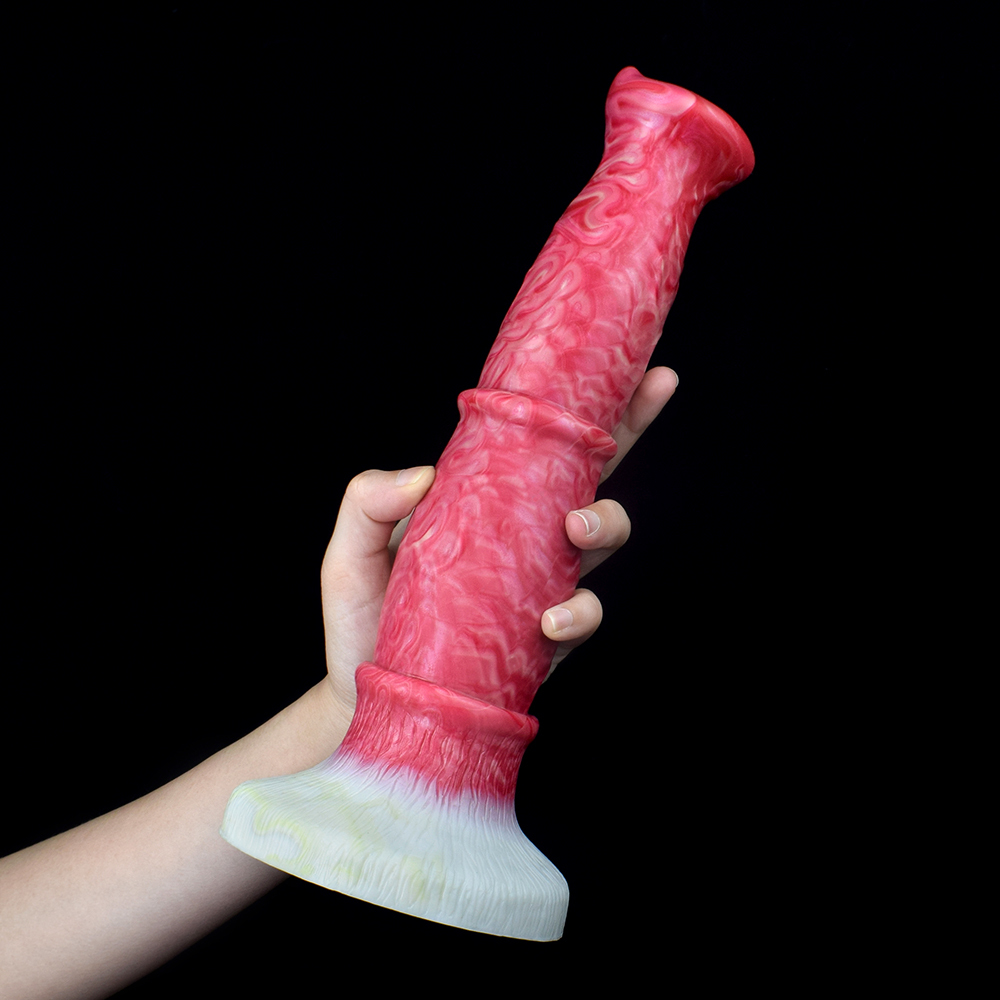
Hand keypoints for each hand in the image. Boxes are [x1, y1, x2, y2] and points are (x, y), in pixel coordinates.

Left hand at [320, 366, 678, 717]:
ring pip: (601, 539)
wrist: (372, 697)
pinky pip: (581, 617)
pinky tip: (549, 620)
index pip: (545, 442)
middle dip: (630, 434)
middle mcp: (524, 534)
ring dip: (604, 523)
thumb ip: (367, 503)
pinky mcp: (544, 638)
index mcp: (488, 497)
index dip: (594, 407)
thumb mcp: (350, 553)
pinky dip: (578, 613)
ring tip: (574, 529)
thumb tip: (425, 474)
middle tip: (620, 433)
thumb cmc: (364, 620)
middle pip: (594, 472)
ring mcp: (540, 583)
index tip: (642, 369)